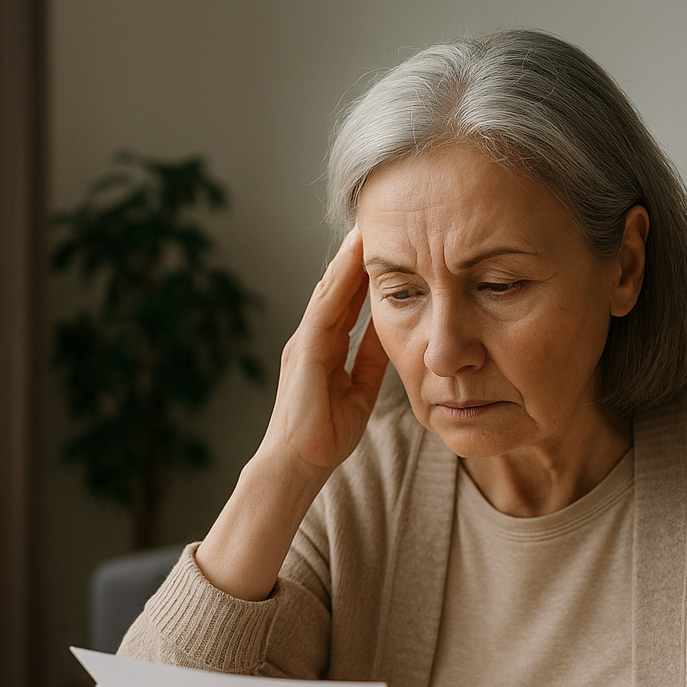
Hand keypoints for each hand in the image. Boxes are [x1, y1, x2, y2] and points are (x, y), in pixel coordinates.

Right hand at [258, 226, 390, 481]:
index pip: (346, 303)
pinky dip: (338, 280)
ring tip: (365, 228)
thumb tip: (387, 334)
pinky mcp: (303, 350)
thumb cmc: (325, 436)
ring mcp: (303, 341)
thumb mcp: (359, 390)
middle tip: (375, 224)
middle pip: (336, 288)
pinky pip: (324, 307)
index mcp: (323, 349)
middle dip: (354, 257)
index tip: (384, 248)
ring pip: (329, 290)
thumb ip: (369, 360)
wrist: (298, 463)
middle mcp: (310, 339)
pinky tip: (352, 257)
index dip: (362, 275)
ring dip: (347, 259)